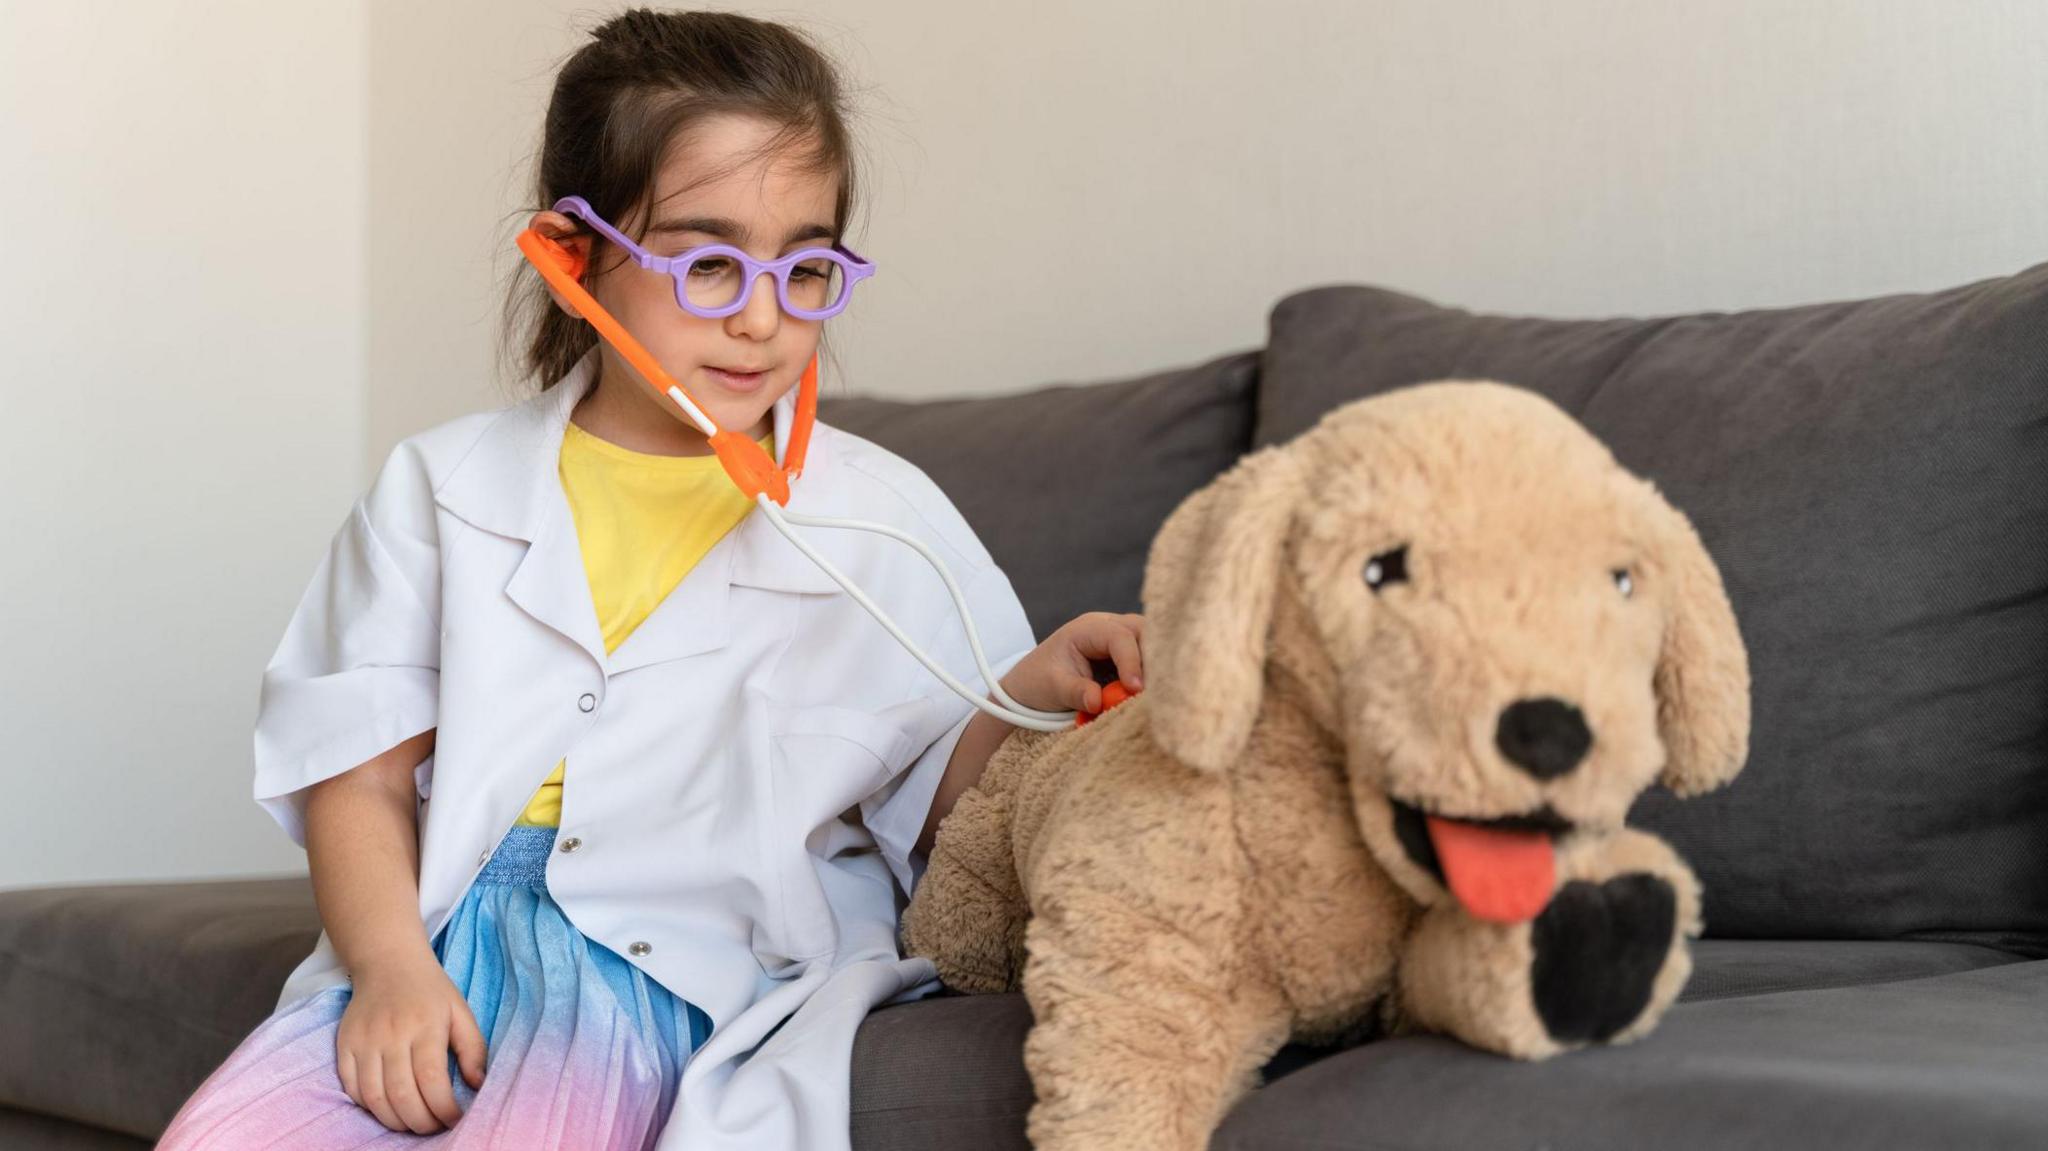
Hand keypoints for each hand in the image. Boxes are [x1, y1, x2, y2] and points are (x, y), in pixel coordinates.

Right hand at [335, 948, 487, 1132]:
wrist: (388, 962)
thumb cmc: (430, 990)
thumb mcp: (461, 1011)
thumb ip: (474, 1049)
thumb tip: (478, 1085)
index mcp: (425, 1026)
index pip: (431, 1080)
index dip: (444, 1109)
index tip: (455, 1119)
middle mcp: (392, 1034)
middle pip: (402, 1095)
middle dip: (421, 1122)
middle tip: (434, 1127)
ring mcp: (364, 1041)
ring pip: (374, 1098)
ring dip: (394, 1120)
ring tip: (413, 1122)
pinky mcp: (344, 1045)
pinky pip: (352, 1088)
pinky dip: (369, 1106)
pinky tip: (387, 1107)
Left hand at [999, 611, 1144, 715]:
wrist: (1032, 685)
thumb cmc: (1039, 681)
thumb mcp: (1053, 687)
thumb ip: (1076, 692)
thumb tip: (1097, 702)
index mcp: (1087, 628)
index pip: (1119, 636)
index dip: (1131, 661)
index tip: (1135, 688)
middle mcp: (1108, 627)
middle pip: (1143, 630)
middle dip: (1153, 658)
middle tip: (1154, 689)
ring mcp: (1120, 639)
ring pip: (1151, 643)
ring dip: (1155, 666)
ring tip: (1153, 694)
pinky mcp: (1127, 656)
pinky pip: (1148, 659)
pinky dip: (1151, 674)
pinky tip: (1150, 694)